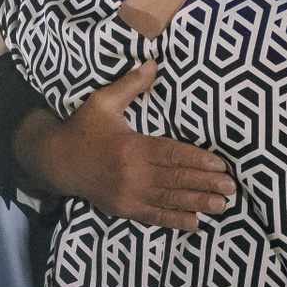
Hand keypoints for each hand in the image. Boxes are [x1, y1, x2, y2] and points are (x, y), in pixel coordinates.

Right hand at [20, 61, 235, 231]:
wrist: (56, 161)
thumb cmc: (82, 128)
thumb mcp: (102, 102)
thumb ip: (130, 85)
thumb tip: (153, 63)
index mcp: (131, 147)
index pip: (172, 154)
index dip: (198, 160)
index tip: (221, 165)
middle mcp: (132, 174)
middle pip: (175, 179)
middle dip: (205, 184)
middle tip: (230, 188)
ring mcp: (128, 195)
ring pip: (169, 200)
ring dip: (197, 203)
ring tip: (222, 206)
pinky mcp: (124, 209)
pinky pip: (153, 217)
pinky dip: (175, 221)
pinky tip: (196, 224)